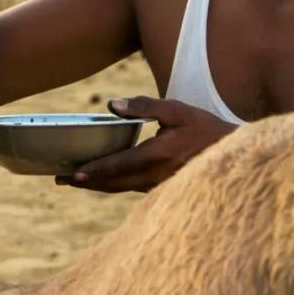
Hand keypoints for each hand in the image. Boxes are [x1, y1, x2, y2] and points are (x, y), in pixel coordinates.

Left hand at [57, 97, 236, 192]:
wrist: (233, 152)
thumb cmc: (202, 126)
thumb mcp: (176, 109)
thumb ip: (143, 106)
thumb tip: (110, 105)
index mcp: (159, 155)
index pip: (119, 166)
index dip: (95, 171)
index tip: (73, 174)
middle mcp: (158, 175)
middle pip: (115, 183)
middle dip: (87, 182)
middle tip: (61, 180)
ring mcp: (161, 184)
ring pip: (122, 188)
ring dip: (98, 186)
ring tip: (74, 181)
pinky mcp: (164, 187)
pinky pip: (132, 189)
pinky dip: (114, 186)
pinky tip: (101, 181)